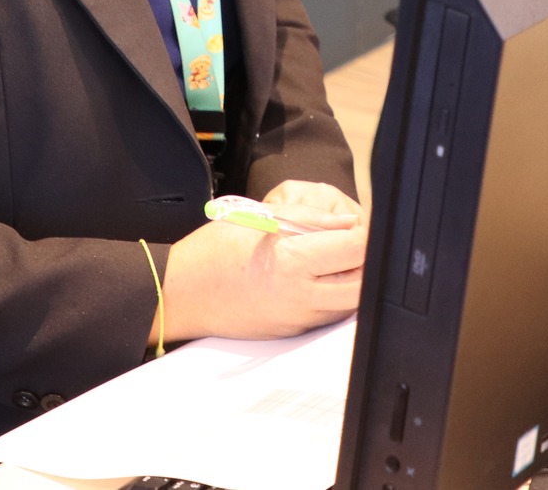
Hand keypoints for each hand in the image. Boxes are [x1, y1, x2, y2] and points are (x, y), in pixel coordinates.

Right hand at [158, 181, 366, 342]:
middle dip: (366, 261)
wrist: (181, 293)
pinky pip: (327, 314)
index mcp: (292, 263)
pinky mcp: (291, 331)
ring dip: (354, 281)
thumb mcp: (261, 218)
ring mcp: (296, 319)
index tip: (355, 224)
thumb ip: (310, 219)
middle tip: (355, 243)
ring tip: (339, 259)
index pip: (354, 249)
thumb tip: (347, 224)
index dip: (362, 232)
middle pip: (361, 283)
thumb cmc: (214, 251)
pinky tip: (321, 277)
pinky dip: (335, 296)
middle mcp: (299, 297)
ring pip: (349, 304)